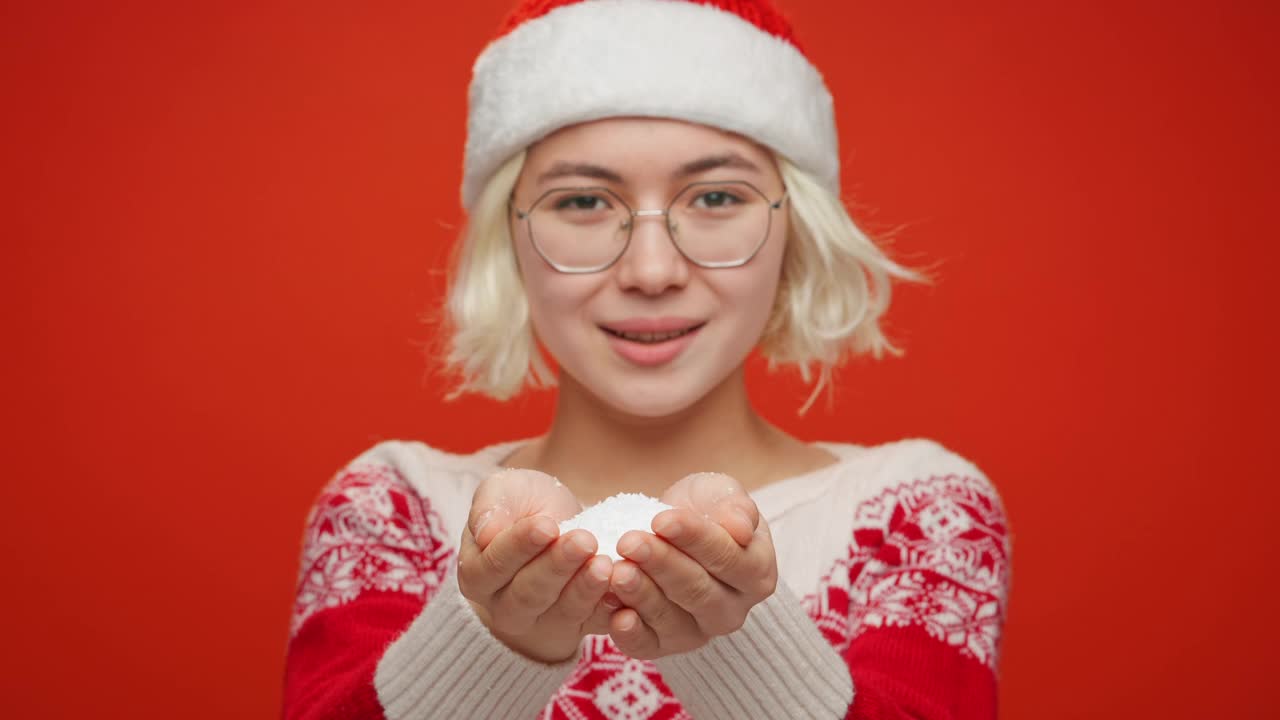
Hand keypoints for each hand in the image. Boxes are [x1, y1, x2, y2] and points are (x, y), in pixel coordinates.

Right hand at [458, 468, 615, 662]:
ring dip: (585, 588)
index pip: (495, 564)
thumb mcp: (503, 493)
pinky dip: (610, 609)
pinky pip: (595, 624)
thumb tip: (486, 534)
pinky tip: (623, 591)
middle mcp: (505, 607)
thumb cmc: (523, 507)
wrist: (557, 528)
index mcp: (477, 575)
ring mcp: (544, 622)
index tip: (547, 526)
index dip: (520, 546)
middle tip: (584, 542)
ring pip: (563, 611)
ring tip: (605, 564)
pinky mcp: (581, 627)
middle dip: (558, 567)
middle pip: (529, 593)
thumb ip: (490, 507)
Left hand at [606, 472, 777, 659]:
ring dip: (642, 595)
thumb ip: (737, 508)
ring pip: (672, 620)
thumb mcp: (722, 494)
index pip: (728, 558)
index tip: (661, 520)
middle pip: (697, 591)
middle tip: (629, 542)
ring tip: (617, 571)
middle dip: (661, 564)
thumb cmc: (704, 510)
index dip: (694, 538)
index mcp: (756, 574)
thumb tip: (741, 529)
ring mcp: (699, 632)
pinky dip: (631, 634)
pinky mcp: (663, 645)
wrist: (671, 531)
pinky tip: (616, 615)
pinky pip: (648, 646)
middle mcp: (732, 611)